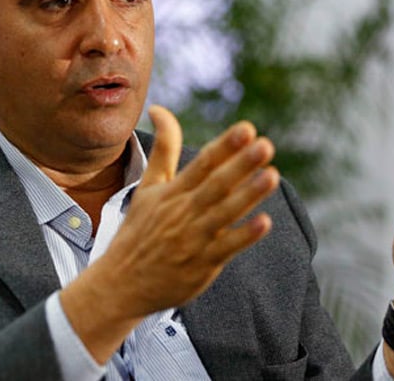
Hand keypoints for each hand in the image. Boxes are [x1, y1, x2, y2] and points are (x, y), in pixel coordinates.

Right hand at [60, 105, 278, 361]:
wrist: (121, 283)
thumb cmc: (138, 230)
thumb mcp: (148, 187)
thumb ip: (163, 149)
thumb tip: (160, 109)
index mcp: (172, 192)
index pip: (202, 164)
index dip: (225, 146)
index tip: (247, 129)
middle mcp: (183, 212)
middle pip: (216, 184)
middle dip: (241, 165)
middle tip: (265, 145)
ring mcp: (193, 239)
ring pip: (225, 213)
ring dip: (248, 195)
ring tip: (272, 176)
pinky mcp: (202, 264)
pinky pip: (227, 248)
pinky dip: (244, 235)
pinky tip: (264, 222)